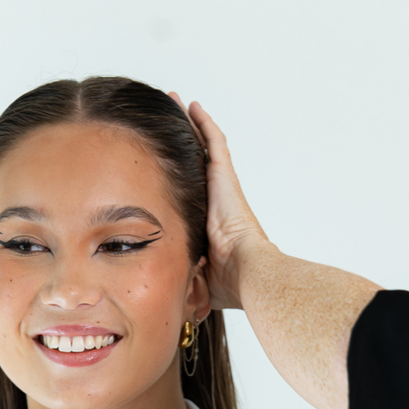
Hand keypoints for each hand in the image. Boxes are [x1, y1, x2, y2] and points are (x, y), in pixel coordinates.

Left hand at [169, 94, 269, 310]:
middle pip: (194, 163)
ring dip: (190, 125)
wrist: (248, 275)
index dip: (175, 176)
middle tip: (162, 124)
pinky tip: (191, 105)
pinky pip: (214, 143)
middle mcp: (217, 200)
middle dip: (180, 143)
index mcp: (208, 222)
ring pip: (203, 147)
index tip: (160, 166)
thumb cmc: (228, 284)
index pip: (188, 192)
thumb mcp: (196, 280)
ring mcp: (223, 187)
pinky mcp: (226, 178)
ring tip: (174, 103)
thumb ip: (184, 282)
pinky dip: (203, 123)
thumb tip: (173, 305)